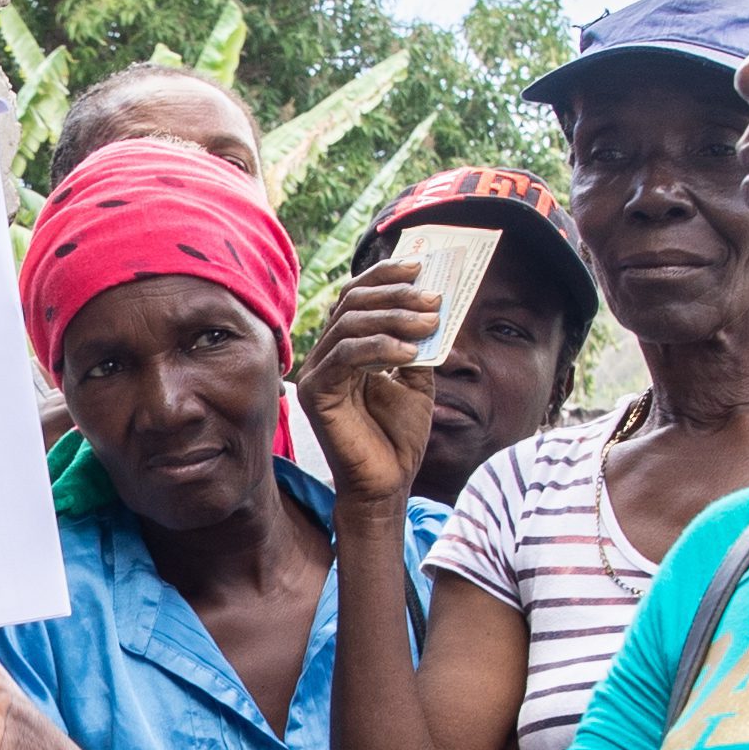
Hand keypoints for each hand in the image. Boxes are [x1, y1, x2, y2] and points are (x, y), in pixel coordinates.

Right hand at [298, 257, 446, 510]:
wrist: (387, 483)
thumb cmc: (399, 436)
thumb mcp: (417, 379)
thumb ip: (419, 343)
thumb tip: (433, 302)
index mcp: (347, 347)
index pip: (357, 297)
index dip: (385, 276)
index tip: (421, 266)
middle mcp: (326, 355)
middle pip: (352, 303)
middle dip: (395, 294)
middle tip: (433, 298)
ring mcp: (316, 372)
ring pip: (349, 323)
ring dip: (394, 318)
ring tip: (430, 323)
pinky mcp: (314, 392)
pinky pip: (345, 355)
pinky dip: (380, 347)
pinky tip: (410, 353)